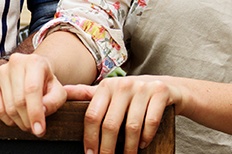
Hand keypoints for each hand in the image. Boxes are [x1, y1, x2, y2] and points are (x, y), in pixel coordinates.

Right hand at [0, 53, 66, 136]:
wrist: (34, 73)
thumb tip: (42, 110)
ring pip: (8, 108)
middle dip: (28, 120)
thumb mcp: (58, 92)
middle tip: (35, 127)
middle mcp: (16, 62)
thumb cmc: (47, 84)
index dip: (35, 112)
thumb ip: (54, 101)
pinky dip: (8, 120)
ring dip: (19, 122)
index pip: (32, 90)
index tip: (39, 130)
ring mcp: (1, 71)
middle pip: (19, 101)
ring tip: (28, 122)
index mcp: (35, 61)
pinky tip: (16, 118)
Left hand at [66, 76, 182, 153]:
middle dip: (107, 148)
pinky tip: (142, 144)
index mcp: (106, 86)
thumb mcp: (109, 91)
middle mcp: (122, 84)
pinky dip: (146, 137)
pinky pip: (151, 122)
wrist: (167, 86)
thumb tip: (63, 92)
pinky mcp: (160, 92)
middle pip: (110, 124)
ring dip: (129, 147)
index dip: (90, 138)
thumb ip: (86, 93)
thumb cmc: (132, 94)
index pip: (92, 116)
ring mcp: (142, 88)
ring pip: (132, 126)